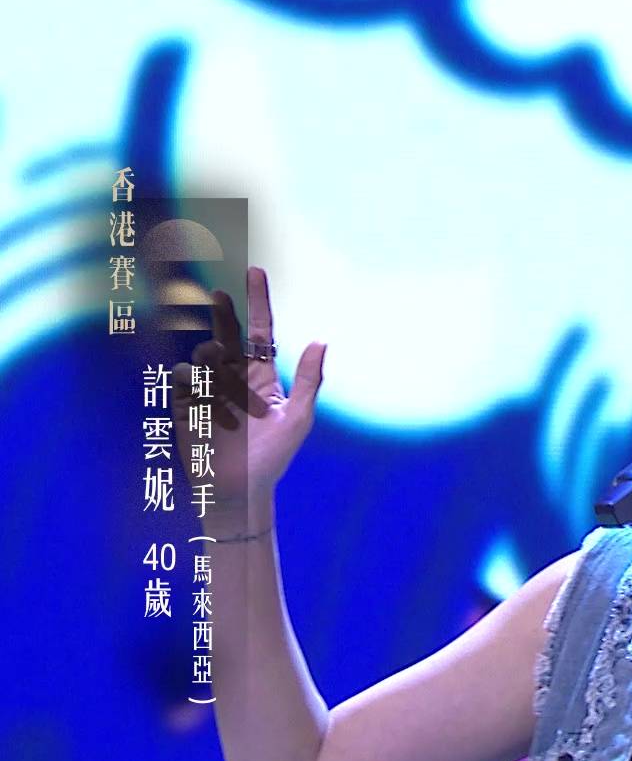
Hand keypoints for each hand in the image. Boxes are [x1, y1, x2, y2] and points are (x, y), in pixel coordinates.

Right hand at [169, 266, 325, 521]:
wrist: (239, 489)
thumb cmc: (272, 457)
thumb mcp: (297, 419)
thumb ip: (309, 381)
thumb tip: (321, 341)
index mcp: (261, 375)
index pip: (260, 330)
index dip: (257, 300)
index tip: (255, 270)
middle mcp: (232, 375)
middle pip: (226, 332)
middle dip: (222, 311)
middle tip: (220, 295)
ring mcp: (206, 387)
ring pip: (204, 352)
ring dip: (216, 366)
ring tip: (230, 400)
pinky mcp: (182, 401)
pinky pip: (182, 376)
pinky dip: (196, 386)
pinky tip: (209, 411)